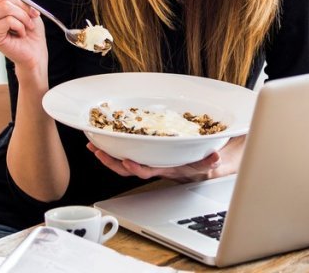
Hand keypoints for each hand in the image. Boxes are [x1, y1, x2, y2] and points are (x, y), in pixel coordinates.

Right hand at [0, 0, 46, 71]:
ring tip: (24, 27)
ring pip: (7, 7)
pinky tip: (19, 34)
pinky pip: (8, 19)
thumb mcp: (23, 1)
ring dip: (23, 17)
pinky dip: (20, 26)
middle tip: (28, 18)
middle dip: (23, 6)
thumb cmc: (29, 29)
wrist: (35, 52)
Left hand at [86, 135, 245, 182]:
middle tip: (97, 151)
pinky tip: (105, 137)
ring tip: (93, 145)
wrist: (201, 165)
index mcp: (165, 168)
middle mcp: (153, 165)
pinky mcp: (145, 152)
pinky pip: (126, 151)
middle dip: (111, 161)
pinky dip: (114, 146)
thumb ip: (211, 160)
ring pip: (123, 161)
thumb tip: (215, 157)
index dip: (136, 167)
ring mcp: (147, 159)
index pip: (147, 170)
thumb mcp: (207, 162)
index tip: (126, 160)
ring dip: (107, 154)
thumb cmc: (201, 162)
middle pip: (128, 168)